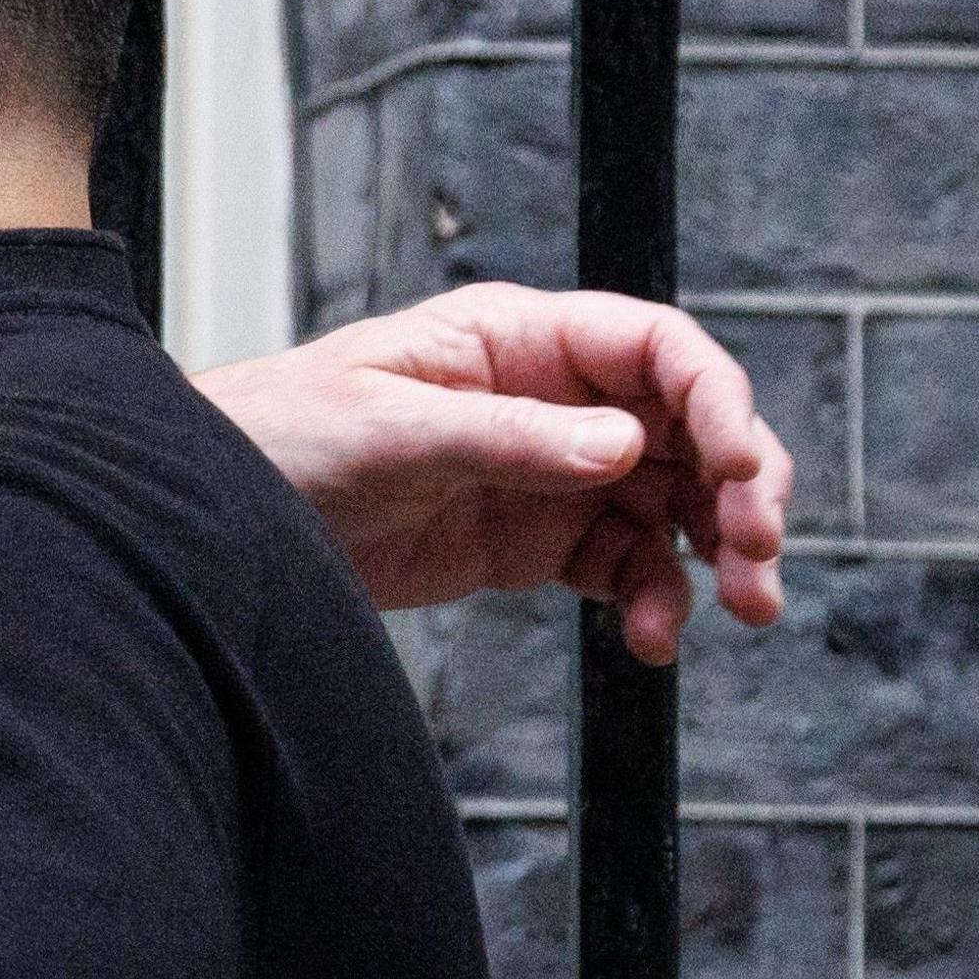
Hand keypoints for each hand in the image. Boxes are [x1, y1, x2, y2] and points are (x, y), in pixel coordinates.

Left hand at [193, 283, 789, 663]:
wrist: (218, 516)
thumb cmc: (280, 433)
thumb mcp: (387, 427)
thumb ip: (504, 437)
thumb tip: (619, 444)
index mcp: (517, 338)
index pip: (654, 347)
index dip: (716, 398)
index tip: (736, 467)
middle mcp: (551, 398)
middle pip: (688, 428)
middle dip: (741, 485)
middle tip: (760, 552)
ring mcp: (549, 471)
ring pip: (673, 503)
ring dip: (719, 553)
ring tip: (745, 608)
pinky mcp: (535, 541)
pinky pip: (627, 565)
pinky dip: (657, 600)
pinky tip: (655, 641)